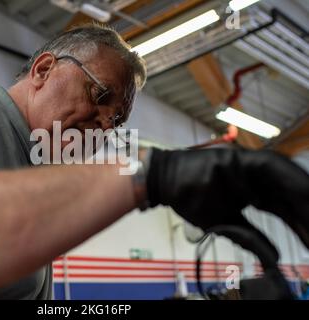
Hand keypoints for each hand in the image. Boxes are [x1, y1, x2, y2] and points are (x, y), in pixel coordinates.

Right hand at [145, 147, 308, 256]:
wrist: (165, 181)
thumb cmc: (191, 198)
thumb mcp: (225, 222)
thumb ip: (250, 236)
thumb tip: (275, 257)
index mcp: (253, 191)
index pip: (283, 205)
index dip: (299, 219)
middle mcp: (253, 177)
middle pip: (287, 190)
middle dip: (305, 206)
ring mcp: (245, 164)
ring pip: (282, 173)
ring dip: (301, 188)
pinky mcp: (235, 158)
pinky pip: (265, 165)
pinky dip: (284, 176)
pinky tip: (300, 189)